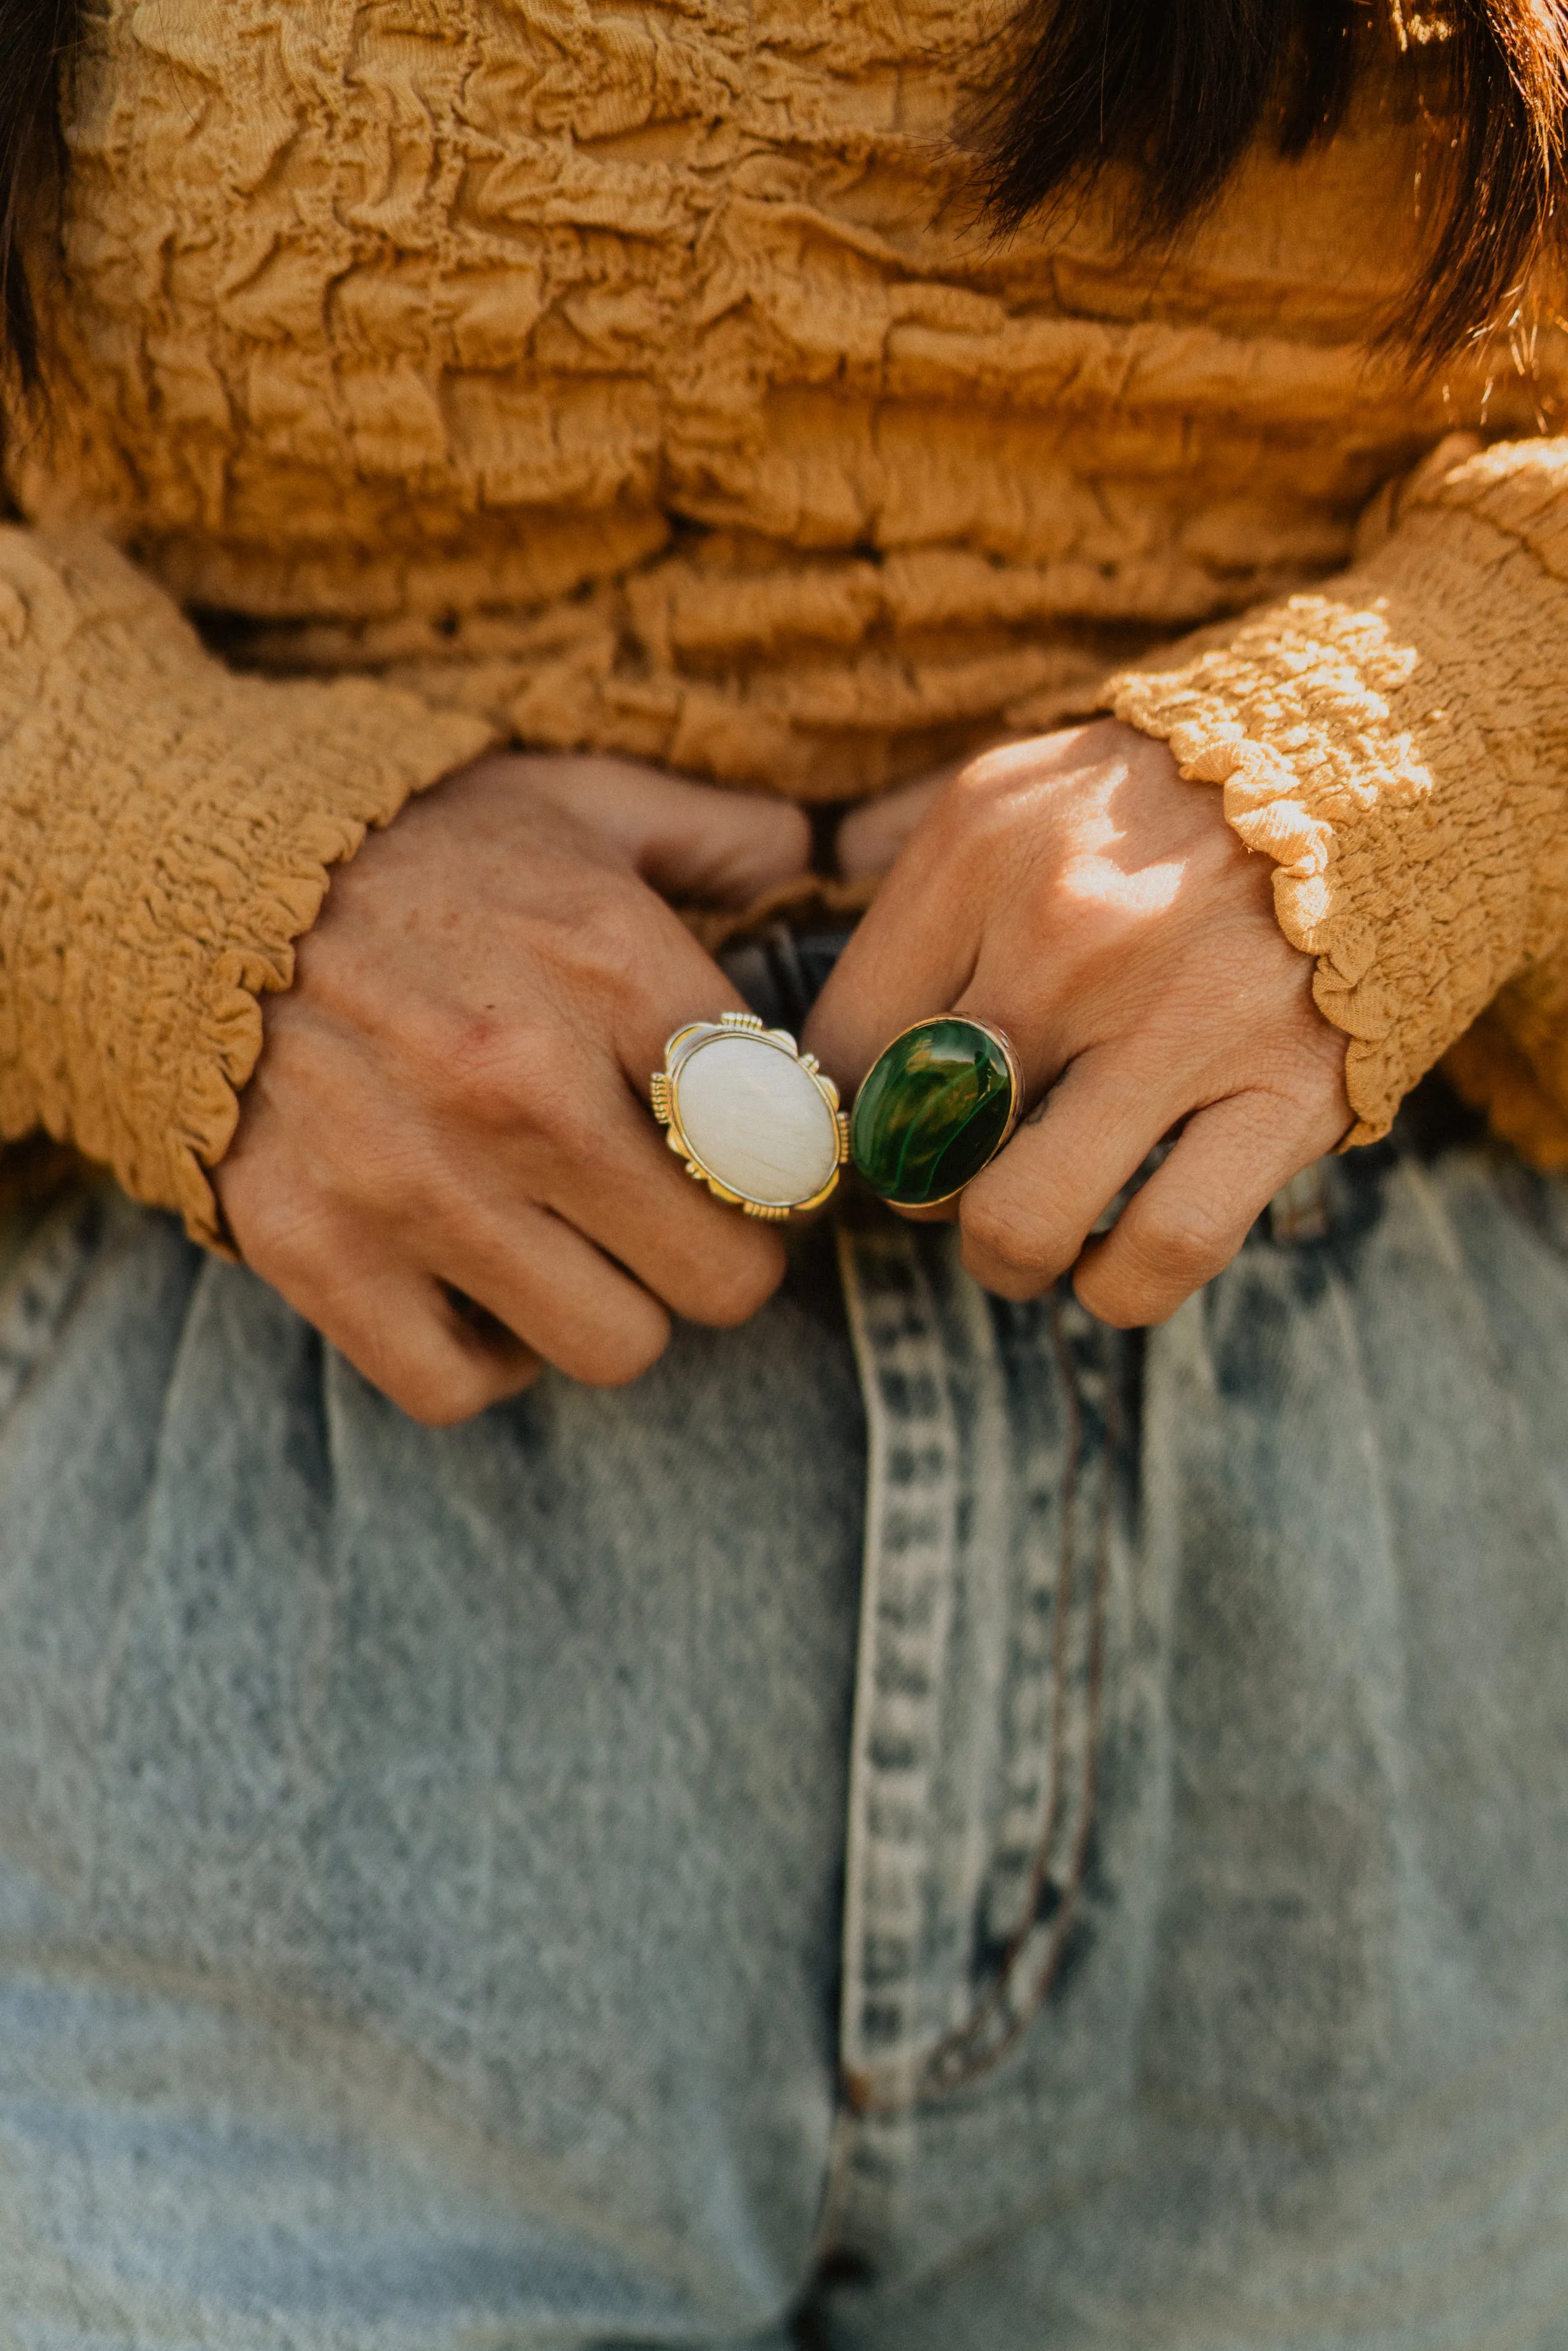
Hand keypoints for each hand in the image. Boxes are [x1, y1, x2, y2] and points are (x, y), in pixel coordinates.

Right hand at [215, 753, 810, 1422]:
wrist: (187, 878)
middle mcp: (519, 1084)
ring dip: (612, 1309)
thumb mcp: (575, 800)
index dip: (789, 1169)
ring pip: (615, 1347)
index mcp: (610, 964)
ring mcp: (412, 1180)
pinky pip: (460, 1388)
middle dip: (717, 1256)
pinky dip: (487, 1360)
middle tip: (678, 1218)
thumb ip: (715, 832)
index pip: (789, 1146)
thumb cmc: (411, 847)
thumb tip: (818, 854)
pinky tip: (486, 1290)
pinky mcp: (313, 1250)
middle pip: (723, 1278)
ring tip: (579, 1245)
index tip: (756, 1161)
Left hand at [806, 720, 1349, 1326]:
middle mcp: (1069, 934)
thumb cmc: (1165, 807)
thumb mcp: (1014, 793)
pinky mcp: (1286, 1091)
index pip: (842, 1052)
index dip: (847, 1126)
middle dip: (922, 1194)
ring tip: (1025, 1234)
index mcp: (981, 852)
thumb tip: (807, 992)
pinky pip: (1162, 1252)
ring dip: (1006, 1260)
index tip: (878, 1135)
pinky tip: (1114, 1259)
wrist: (1375, 767)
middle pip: (915, 1148)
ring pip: (1019, 1223)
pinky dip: (1119, 1287)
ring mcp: (1182, 1018)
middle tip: (960, 1173)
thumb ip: (907, 883)